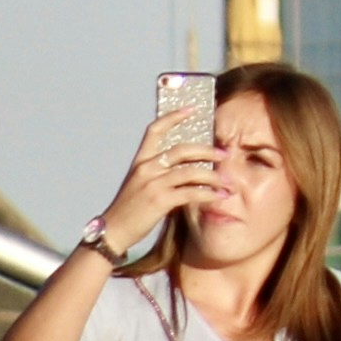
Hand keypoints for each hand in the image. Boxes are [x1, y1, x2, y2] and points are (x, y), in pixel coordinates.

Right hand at [95, 118, 217, 254]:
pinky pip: (190, 193)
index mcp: (140, 162)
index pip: (155, 130)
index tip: (192, 109)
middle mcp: (146, 168)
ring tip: (227, 182)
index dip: (173, 117)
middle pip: (182, 149)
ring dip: (213, 176)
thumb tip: (185, 167)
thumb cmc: (129, 209)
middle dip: (207, 150)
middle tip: (224, 154)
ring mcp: (152, 184)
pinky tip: (218, 196)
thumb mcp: (139, 184)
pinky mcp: (159, 201)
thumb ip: (158, 173)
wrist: (113, 232)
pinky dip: (208, 194)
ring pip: (191, 171)